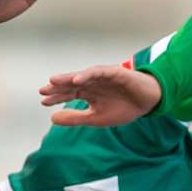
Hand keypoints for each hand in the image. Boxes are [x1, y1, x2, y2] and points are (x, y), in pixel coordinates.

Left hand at [40, 63, 162, 127]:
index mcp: (88, 93)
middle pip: (71, 84)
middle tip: (43, 90)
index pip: (68, 94)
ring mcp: (102, 77)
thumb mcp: (96, 118)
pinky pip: (98, 72)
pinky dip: (87, 75)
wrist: (148, 103)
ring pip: (81, 76)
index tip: (43, 102)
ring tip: (53, 81)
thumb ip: (76, 118)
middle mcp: (92, 83)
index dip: (56, 97)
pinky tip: (76, 81)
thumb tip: (52, 119)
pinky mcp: (113, 72)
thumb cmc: (124, 108)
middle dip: (57, 87)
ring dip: (68, 78)